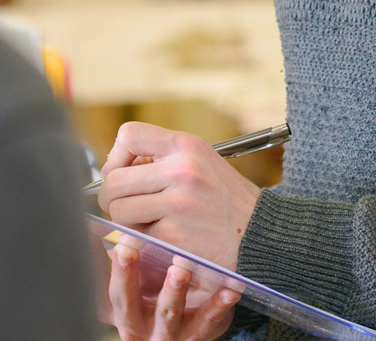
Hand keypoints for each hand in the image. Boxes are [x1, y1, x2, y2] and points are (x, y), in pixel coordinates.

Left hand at [99, 122, 262, 269]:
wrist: (262, 234)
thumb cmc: (228, 200)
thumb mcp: (203, 162)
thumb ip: (163, 159)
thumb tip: (114, 167)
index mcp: (187, 145)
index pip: (129, 135)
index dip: (116, 156)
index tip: (122, 171)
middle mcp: (181, 169)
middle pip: (115, 179)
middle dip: (113, 196)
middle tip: (127, 206)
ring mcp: (177, 203)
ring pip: (119, 209)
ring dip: (127, 221)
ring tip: (149, 222)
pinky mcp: (174, 234)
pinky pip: (136, 235)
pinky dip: (145, 239)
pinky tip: (166, 237)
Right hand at [106, 245, 239, 340]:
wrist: (182, 329)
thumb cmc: (151, 293)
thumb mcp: (129, 281)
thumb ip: (112, 258)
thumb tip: (88, 226)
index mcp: (120, 310)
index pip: (107, 292)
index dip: (109, 270)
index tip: (116, 244)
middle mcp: (138, 327)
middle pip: (128, 305)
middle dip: (128, 278)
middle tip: (127, 249)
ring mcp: (167, 334)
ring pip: (168, 315)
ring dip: (172, 291)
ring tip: (180, 268)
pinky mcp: (197, 336)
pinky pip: (208, 321)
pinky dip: (218, 305)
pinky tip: (230, 289)